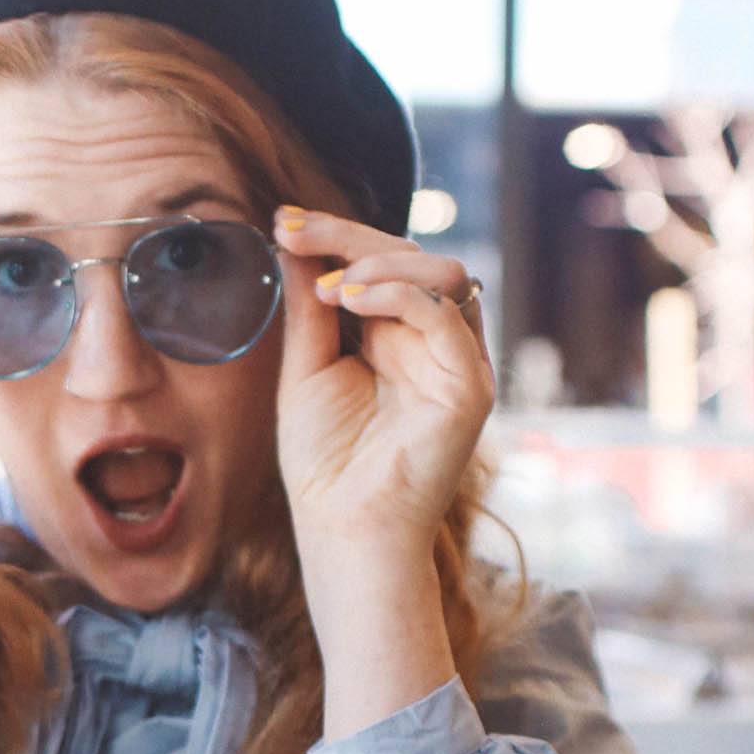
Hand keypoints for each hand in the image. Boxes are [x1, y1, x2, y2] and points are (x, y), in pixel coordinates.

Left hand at [272, 209, 492, 560]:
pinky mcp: (470, 387)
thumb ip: (311, 306)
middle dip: (347, 235)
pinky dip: (398, 294)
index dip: (336, 236)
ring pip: (441, 272)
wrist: (344, 531)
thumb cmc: (325, 464)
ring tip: (328, 286)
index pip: (381, 264)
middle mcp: (435, 343)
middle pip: (411, 257)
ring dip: (378, 262)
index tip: (282, 222)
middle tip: (291, 230)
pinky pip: (447, 315)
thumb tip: (295, 241)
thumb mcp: (307, 368)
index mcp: (398, 337)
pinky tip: (348, 300)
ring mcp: (458, 362)